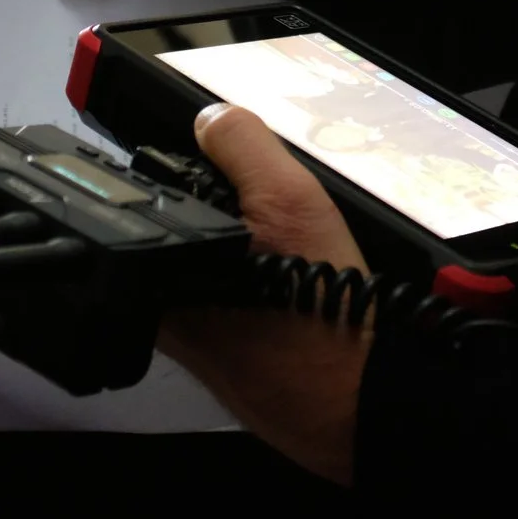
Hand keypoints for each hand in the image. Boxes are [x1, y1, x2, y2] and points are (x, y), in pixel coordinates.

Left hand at [158, 104, 367, 483]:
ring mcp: (193, 346)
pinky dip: (261, 292)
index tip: (248, 185)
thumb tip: (211, 117)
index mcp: (158, 274)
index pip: (161, 201)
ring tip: (297, 260)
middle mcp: (162, 316)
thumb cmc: (320, 317)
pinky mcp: (223, 364)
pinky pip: (232, 305)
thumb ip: (243, 147)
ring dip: (247, 257)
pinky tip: (298, 294)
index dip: (205, 179)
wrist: (359, 400)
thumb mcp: (289, 202)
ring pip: (209, 271)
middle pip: (184, 237)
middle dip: (229, 220)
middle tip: (283, 230)